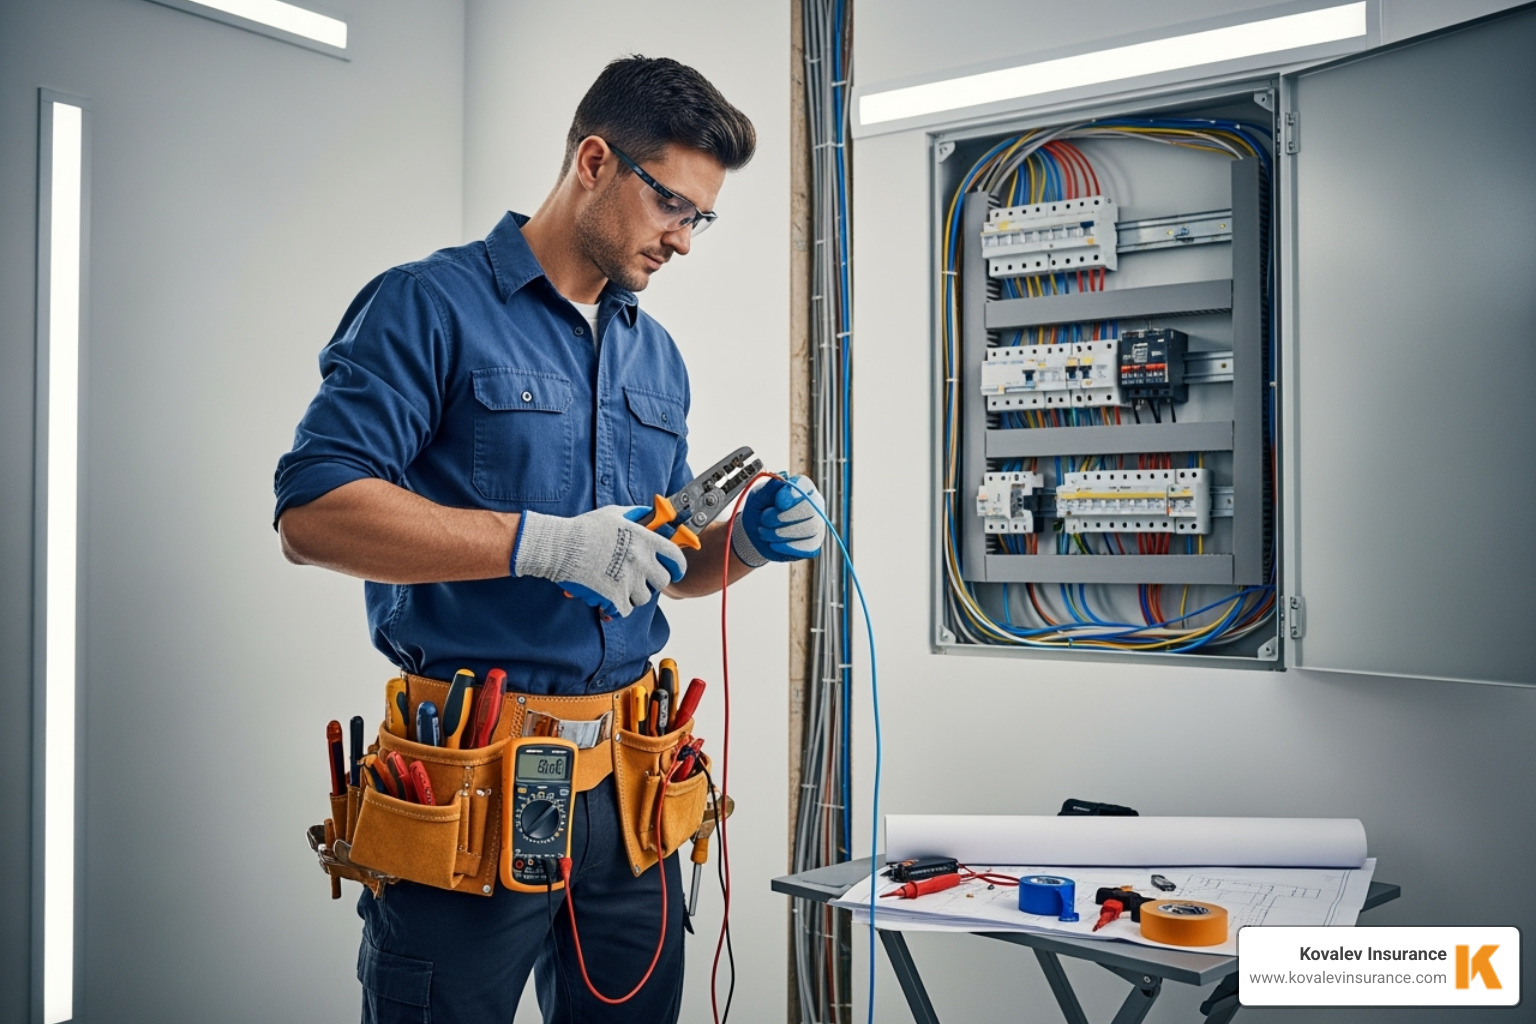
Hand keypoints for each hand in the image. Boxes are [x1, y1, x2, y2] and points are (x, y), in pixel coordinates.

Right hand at [513, 506, 685, 616]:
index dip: (678, 567)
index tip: (676, 571)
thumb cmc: (586, 528)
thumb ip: (635, 514)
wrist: (562, 546)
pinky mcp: (615, 597)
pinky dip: (618, 606)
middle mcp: (642, 562)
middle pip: (662, 581)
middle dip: (653, 582)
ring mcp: (629, 581)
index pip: (675, 557)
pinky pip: (625, 609)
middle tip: (641, 580)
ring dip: (634, 595)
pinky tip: (609, 598)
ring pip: (644, 598)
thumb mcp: (614, 514)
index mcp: (645, 541)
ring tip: (620, 587)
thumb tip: (650, 512)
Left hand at [730, 474, 826, 565]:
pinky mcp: (813, 544)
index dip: (791, 494)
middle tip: (764, 519)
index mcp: (801, 487)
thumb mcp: (758, 496)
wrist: (755, 533)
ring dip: (781, 533)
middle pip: (809, 509)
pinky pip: (808, 547)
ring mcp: (816, 525)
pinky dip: (787, 546)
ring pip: (810, 529)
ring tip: (765, 532)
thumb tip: (780, 482)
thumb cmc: (759, 510)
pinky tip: (774, 543)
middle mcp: (814, 504)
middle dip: (782, 517)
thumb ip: (768, 488)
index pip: (804, 485)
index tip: (777, 503)